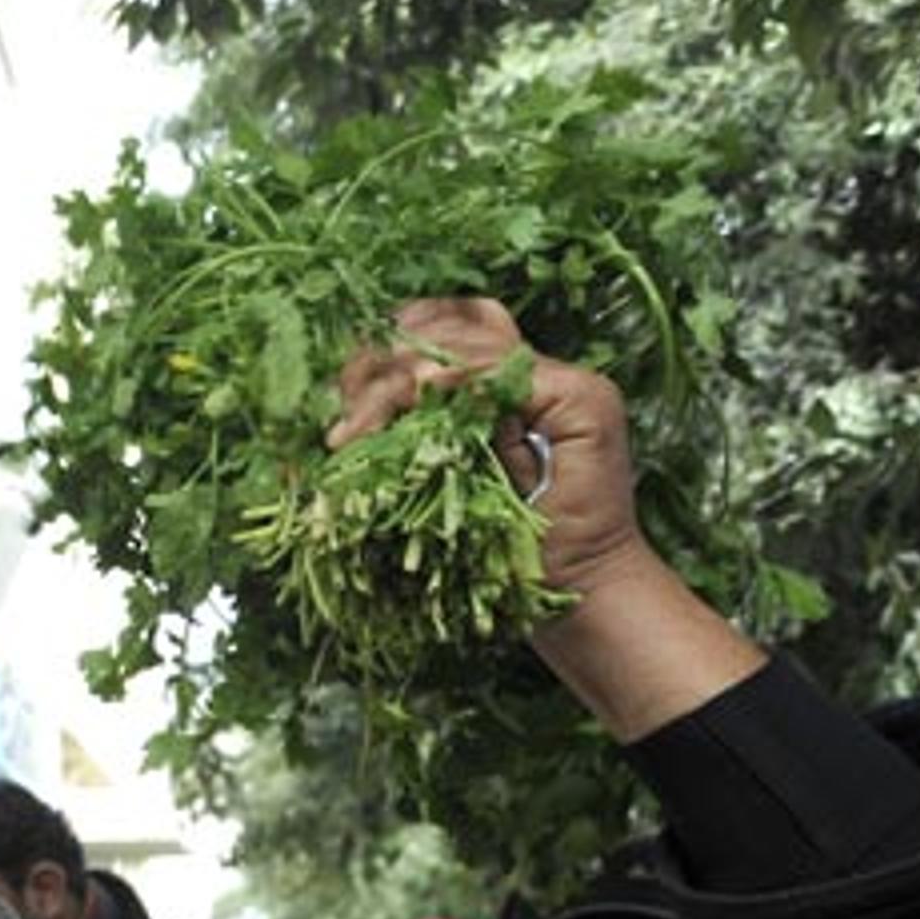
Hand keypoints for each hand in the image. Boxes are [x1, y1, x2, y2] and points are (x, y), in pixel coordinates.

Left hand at [330, 294, 759, 740]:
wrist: (572, 593)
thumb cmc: (498, 553)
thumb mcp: (432, 484)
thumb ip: (407, 437)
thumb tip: (343, 408)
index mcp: (489, 389)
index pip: (437, 331)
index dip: (384, 352)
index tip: (338, 402)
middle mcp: (527, 373)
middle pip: (446, 325)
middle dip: (382, 365)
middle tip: (343, 423)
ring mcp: (560, 380)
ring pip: (468, 339)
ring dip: (402, 377)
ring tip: (360, 426)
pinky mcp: (582, 396)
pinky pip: (506, 368)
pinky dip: (457, 375)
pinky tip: (422, 392)